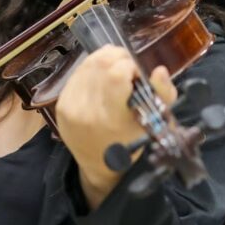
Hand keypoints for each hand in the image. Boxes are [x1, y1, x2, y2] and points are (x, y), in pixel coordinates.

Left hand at [55, 45, 176, 208]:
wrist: (100, 166)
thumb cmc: (132, 144)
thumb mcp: (155, 123)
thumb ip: (163, 95)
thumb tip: (159, 70)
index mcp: (110, 118)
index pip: (115, 74)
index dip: (130, 65)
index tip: (138, 75)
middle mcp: (85, 111)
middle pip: (101, 63)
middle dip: (119, 58)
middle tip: (129, 69)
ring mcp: (69, 106)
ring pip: (88, 63)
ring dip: (106, 60)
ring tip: (117, 70)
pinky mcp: (60, 104)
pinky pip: (77, 73)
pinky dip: (92, 69)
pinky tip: (102, 78)